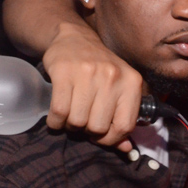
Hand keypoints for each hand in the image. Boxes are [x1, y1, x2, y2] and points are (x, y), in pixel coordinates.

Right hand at [43, 22, 142, 152]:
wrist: (75, 38)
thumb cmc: (100, 70)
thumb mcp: (119, 89)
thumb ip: (122, 118)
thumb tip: (124, 149)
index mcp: (132, 83)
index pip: (125, 126)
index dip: (111, 139)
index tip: (100, 137)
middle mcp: (113, 77)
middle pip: (98, 126)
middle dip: (87, 132)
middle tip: (82, 124)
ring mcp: (89, 73)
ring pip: (77, 121)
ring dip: (70, 126)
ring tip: (70, 118)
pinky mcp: (64, 72)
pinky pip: (58, 110)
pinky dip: (55, 122)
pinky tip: (56, 118)